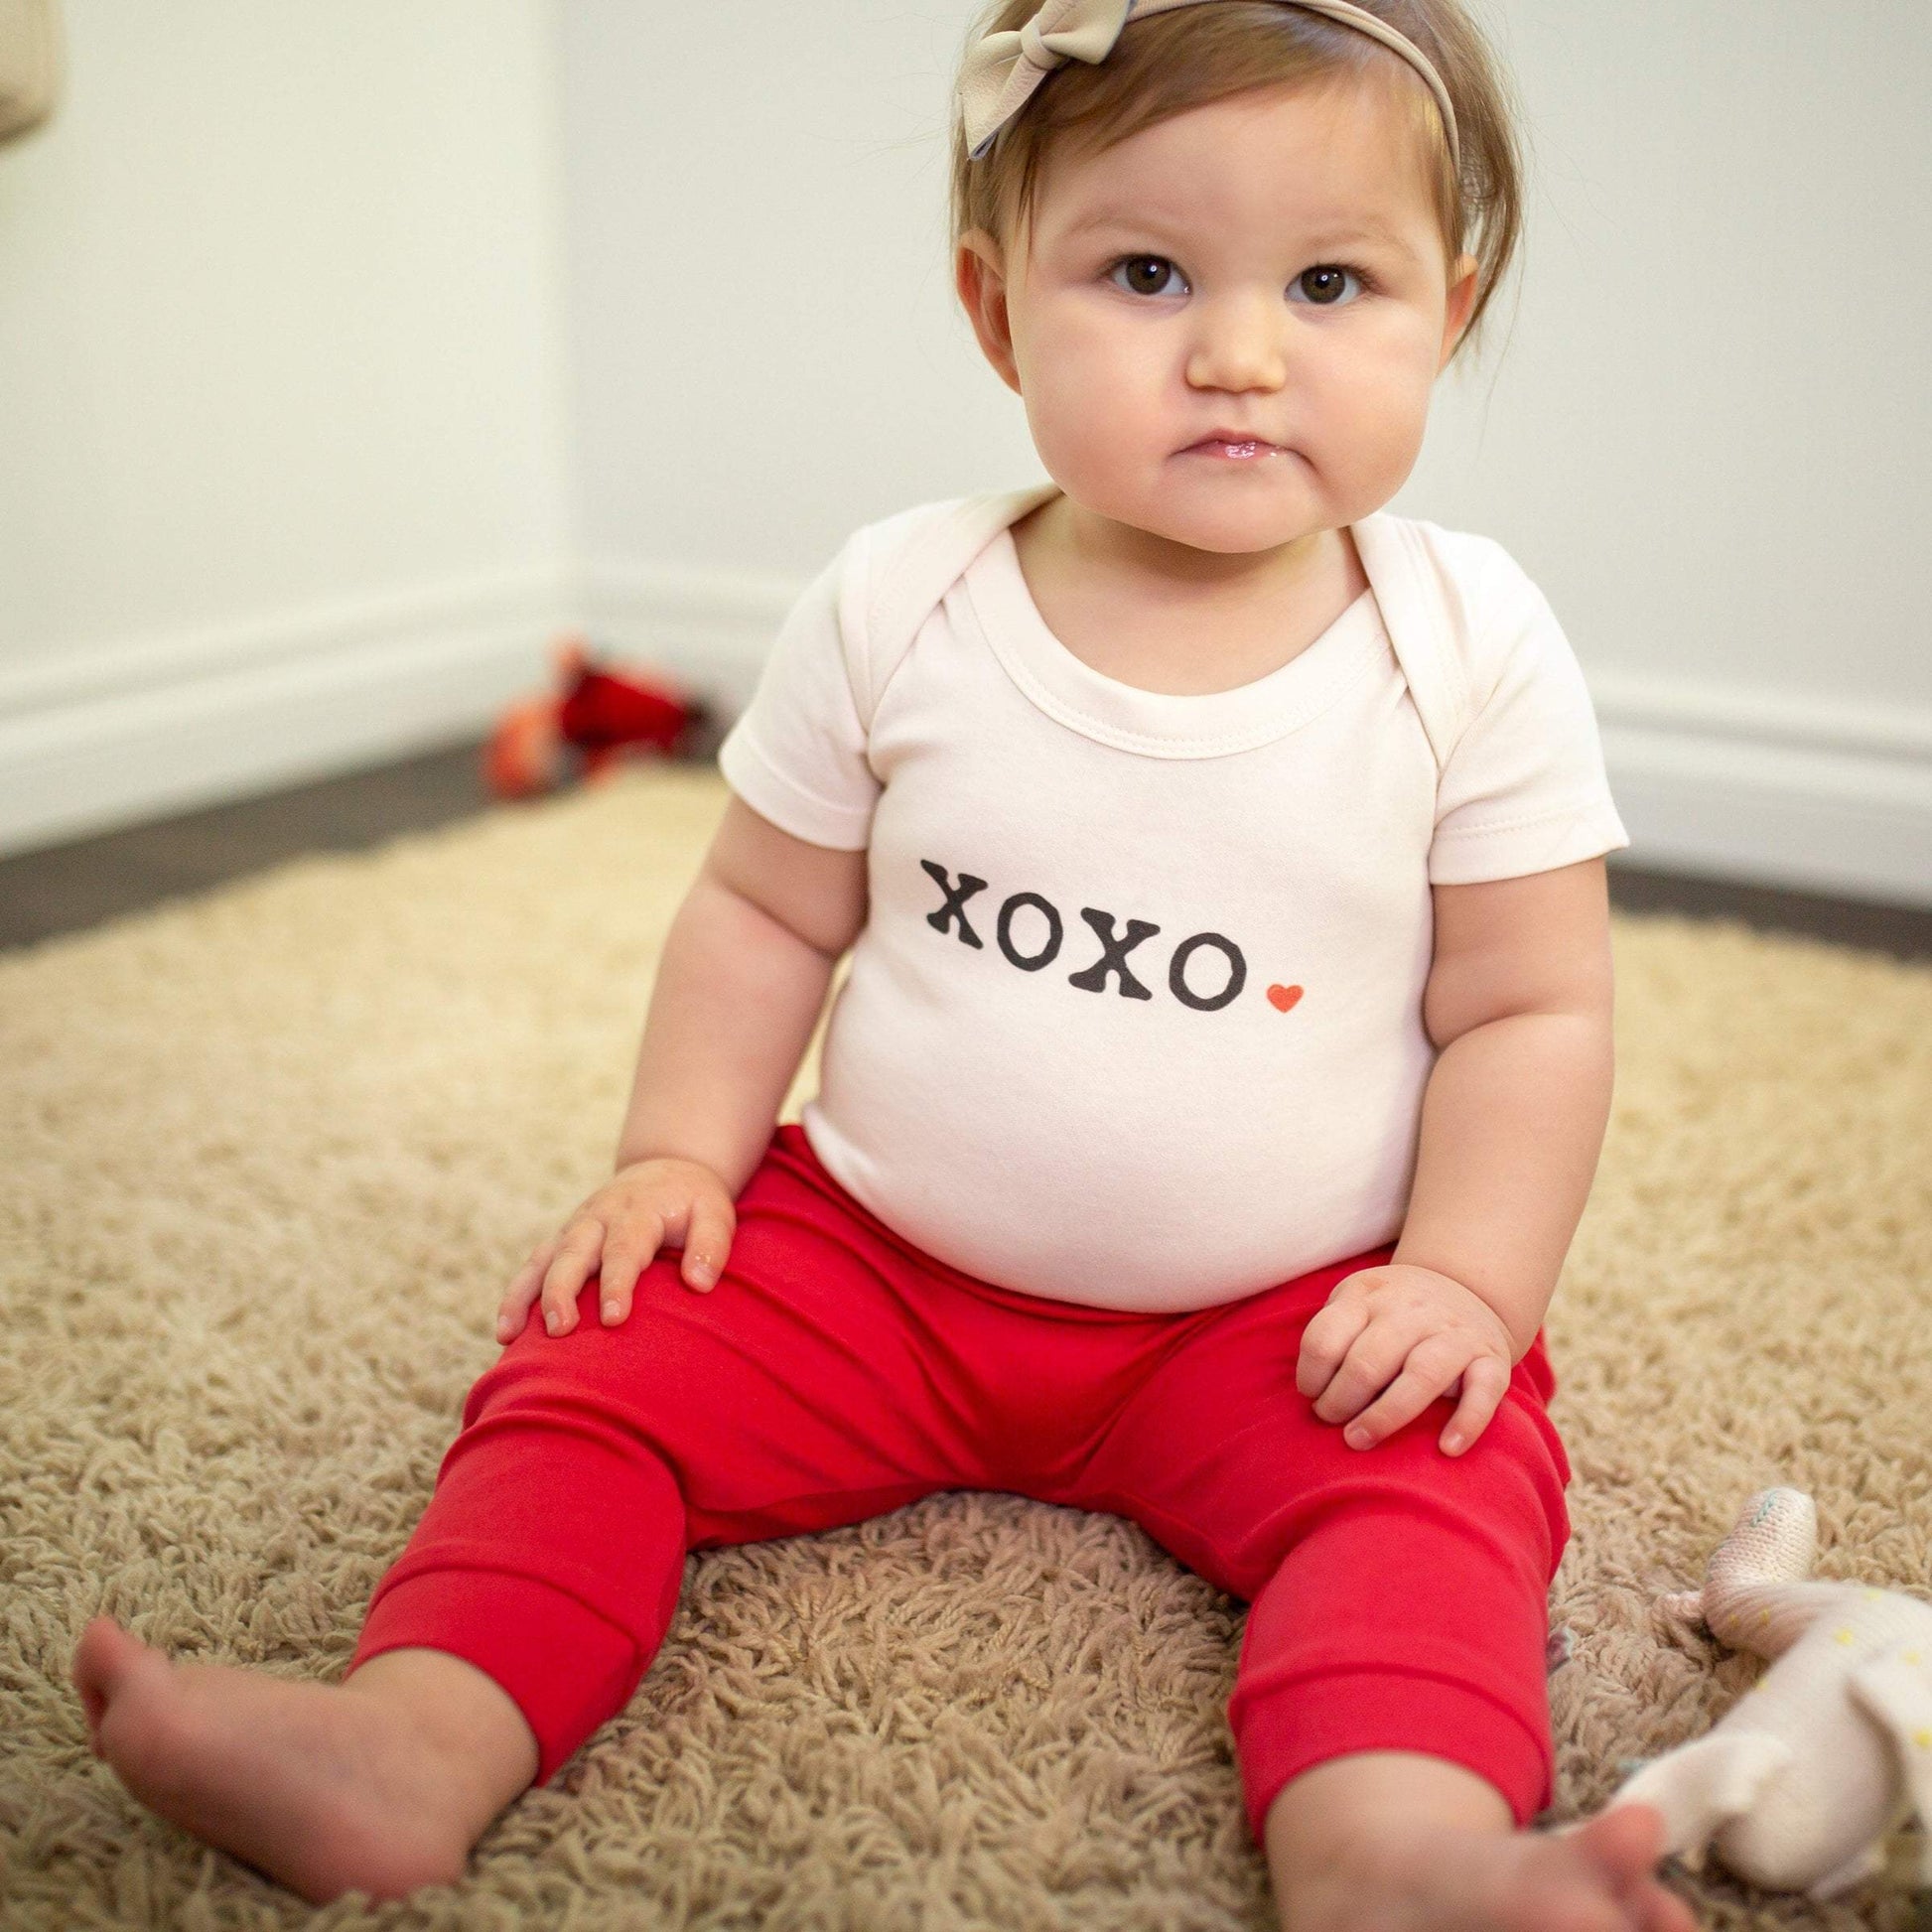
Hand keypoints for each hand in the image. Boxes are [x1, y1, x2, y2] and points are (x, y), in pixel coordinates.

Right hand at [496, 1156, 735, 1341]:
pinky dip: (516, 1295)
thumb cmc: (693, 1201)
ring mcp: (576, 1227)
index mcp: (637, 1211)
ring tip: (510, 1335)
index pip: (624, 1249)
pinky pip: (533, 1266)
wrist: (666, 1170)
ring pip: (543, 1259)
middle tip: (560, 1330)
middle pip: (573, 1253)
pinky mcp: (563, 1239)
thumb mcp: (715, 1213)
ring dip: (525, 1295)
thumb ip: (711, 1245)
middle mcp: (598, 1217)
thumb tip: (699, 1284)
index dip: (617, 1284)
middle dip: (562, 1291)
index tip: (614, 1319)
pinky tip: (506, 1331)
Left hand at [1294, 1263, 1515, 1455]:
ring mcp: (1454, 1333)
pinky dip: (1468, 1421)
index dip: (1312, 1373)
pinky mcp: (1491, 1359)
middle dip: (1341, 1398)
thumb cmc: (1395, 1311)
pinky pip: (1485, 1390)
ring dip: (1386, 1413)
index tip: (1311, 1395)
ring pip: (1422, 1373)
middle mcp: (1413, 1310)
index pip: (1328, 1334)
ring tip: (1359, 1440)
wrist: (1469, 1286)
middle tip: (1330, 1421)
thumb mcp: (1358, 1301)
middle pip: (1369, 1359)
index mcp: (1370, 1294)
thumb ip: (1335, 1333)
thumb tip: (1313, 1393)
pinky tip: (1447, 1448)